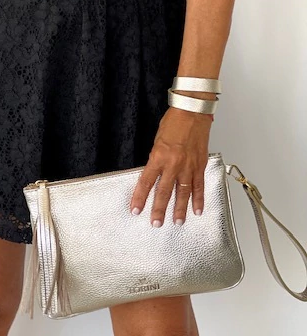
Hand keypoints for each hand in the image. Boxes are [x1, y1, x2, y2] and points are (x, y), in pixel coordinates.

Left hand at [130, 106, 211, 225]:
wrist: (193, 112)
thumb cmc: (174, 122)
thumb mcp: (157, 140)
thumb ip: (156, 158)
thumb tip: (153, 174)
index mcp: (158, 156)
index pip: (146, 182)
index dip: (140, 197)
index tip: (136, 210)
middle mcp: (173, 164)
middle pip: (164, 192)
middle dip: (159, 209)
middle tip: (156, 223)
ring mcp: (188, 166)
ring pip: (183, 193)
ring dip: (180, 209)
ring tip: (177, 222)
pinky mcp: (200, 165)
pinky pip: (199, 185)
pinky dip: (199, 199)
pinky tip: (197, 210)